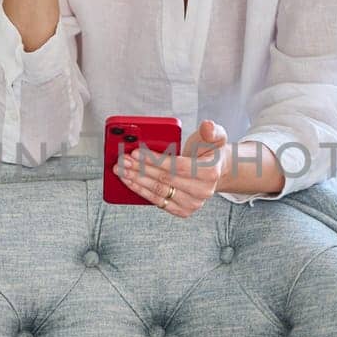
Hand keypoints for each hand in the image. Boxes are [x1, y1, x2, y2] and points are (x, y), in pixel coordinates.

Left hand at [113, 120, 230, 217]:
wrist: (216, 172)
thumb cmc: (210, 152)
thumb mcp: (215, 136)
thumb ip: (211, 130)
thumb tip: (207, 125)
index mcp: (210, 172)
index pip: (177, 166)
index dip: (155, 160)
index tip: (136, 152)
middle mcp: (202, 191)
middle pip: (165, 179)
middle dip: (140, 168)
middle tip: (122, 159)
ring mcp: (192, 204)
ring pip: (158, 191)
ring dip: (136, 180)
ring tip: (120, 170)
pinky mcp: (182, 211)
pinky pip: (158, 201)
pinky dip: (141, 191)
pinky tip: (129, 181)